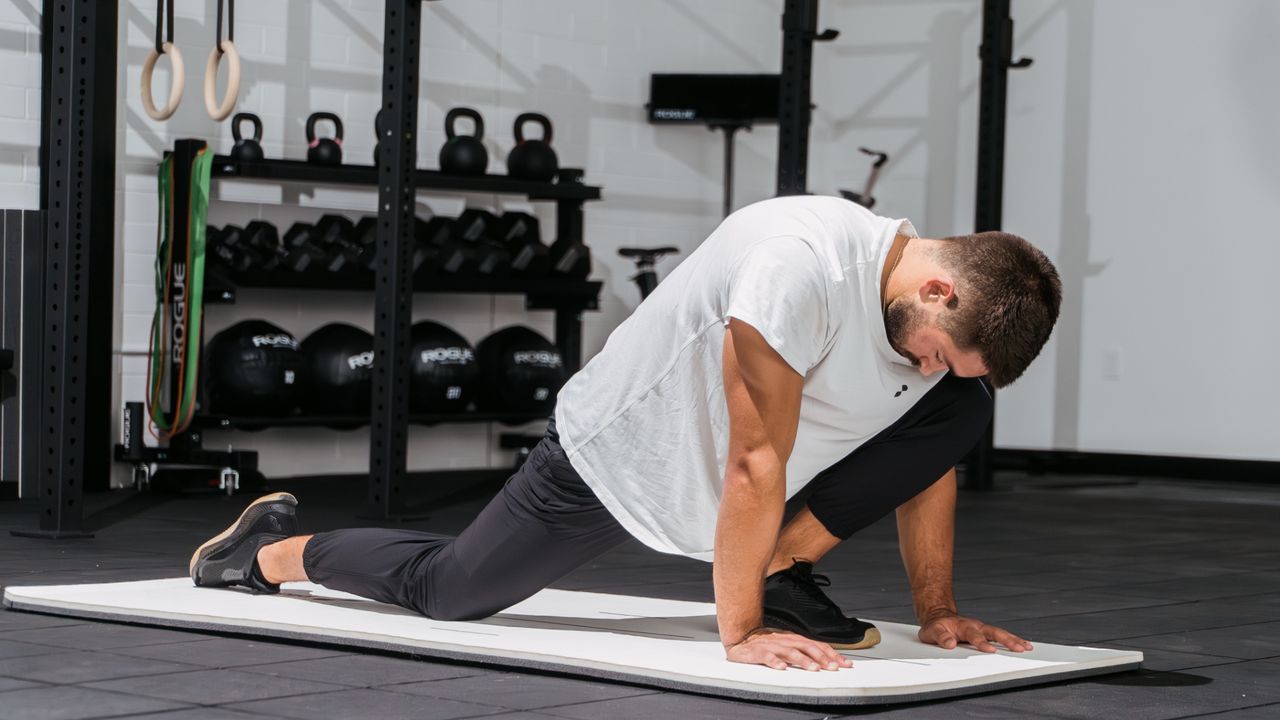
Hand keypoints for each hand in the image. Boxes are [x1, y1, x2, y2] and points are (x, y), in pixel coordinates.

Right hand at [724, 629, 853, 670]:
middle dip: (821, 657)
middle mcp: (785, 641)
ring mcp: (772, 646)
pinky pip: (767, 657)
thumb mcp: (789, 646)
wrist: (742, 638)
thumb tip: (827, 662)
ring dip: (803, 660)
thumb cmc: (767, 644)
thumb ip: (805, 652)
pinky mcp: (758, 652)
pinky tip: (782, 668)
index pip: (817, 645)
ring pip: (790, 652)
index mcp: (794, 639)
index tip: (844, 663)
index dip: (831, 654)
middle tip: (832, 667)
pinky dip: (775, 662)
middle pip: (806, 647)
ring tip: (813, 668)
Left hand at [919, 613, 1032, 652]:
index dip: (982, 643)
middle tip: (1019, 648)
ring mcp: (982, 629)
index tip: (990, 649)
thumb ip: (940, 637)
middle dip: (1007, 640)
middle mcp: (976, 626)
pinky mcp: (986, 633)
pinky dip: (1013, 640)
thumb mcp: (932, 631)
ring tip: (1027, 647)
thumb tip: (950, 643)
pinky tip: (1024, 645)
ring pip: (1000, 633)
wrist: (939, 617)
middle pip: (994, 632)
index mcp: (963, 626)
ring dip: (1014, 640)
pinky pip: (1001, 636)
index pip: (974, 635)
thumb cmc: (937, 626)